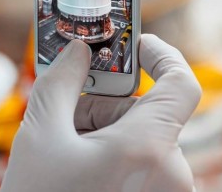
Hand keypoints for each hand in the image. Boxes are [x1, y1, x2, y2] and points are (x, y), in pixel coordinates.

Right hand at [1, 35, 201, 191]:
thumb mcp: (40, 135)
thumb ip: (61, 80)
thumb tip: (77, 51)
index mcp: (149, 149)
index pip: (182, 83)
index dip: (161, 55)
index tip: (134, 46)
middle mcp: (171, 175)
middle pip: (147, 114)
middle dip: (107, 106)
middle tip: (68, 112)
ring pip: (143, 141)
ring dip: (106, 133)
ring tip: (66, 151)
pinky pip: (145, 166)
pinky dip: (115, 157)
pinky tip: (80, 171)